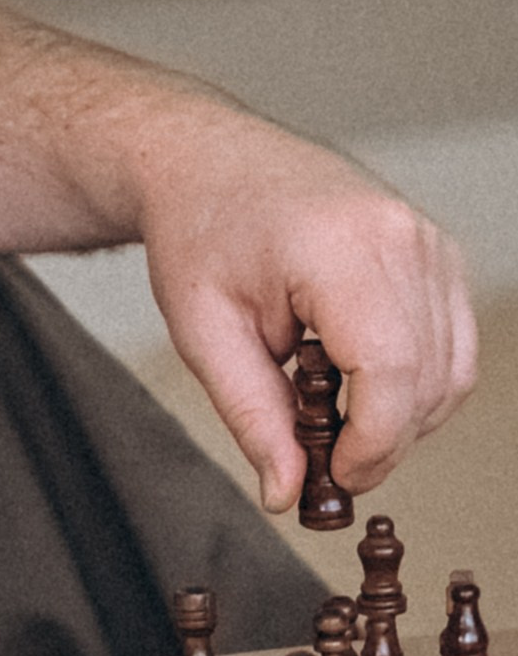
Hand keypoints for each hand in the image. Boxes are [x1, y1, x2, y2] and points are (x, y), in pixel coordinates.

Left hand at [133, 107, 476, 506]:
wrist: (210, 164)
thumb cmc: (201, 233)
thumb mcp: (204, 334)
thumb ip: (251, 416)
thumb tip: (287, 491)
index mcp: (339, 249)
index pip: (391, 370)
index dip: (371, 443)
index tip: (335, 476)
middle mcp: (399, 238)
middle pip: (429, 378)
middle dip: (384, 439)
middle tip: (325, 460)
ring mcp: (427, 241)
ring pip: (451, 368)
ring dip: (405, 416)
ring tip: (335, 417)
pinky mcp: (437, 252)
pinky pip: (454, 342)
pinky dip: (419, 382)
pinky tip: (361, 385)